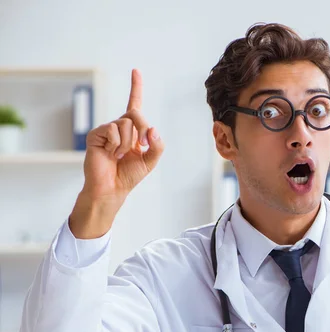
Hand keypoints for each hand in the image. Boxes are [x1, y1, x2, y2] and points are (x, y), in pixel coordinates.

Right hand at [70, 69, 164, 237]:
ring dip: (127, 143)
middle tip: (141, 146)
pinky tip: (110, 154)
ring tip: (120, 155)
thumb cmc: (129, 174)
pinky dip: (116, 144)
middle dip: (144, 129)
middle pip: (136, 113)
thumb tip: (153, 129)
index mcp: (133, 130)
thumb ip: (157, 145)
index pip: (134, 104)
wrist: (112, 187)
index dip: (135, 87)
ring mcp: (107, 129)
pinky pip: (113, 130)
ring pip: (126, 124)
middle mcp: (119, 126)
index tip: (135, 71)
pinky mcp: (96, 134)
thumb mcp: (151, 161)